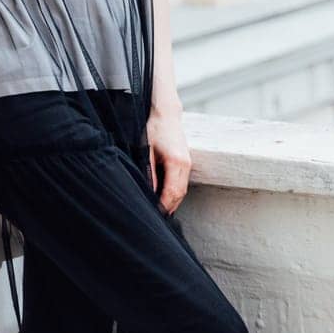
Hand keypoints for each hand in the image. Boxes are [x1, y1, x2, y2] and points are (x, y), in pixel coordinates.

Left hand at [145, 100, 191, 215]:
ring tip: (159, 212)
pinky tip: (164, 198)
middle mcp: (186, 164)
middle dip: (168, 207)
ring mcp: (188, 163)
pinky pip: (181, 183)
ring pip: (182, 190)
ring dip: (171, 202)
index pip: (172, 192)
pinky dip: (173, 193)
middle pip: (179, 194)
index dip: (163, 206)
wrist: (165, 113)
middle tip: (155, 219)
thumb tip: (148, 191)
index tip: (154, 215)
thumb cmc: (153, 129)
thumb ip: (148, 171)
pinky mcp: (186, 162)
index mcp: (176, 161)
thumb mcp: (145, 149)